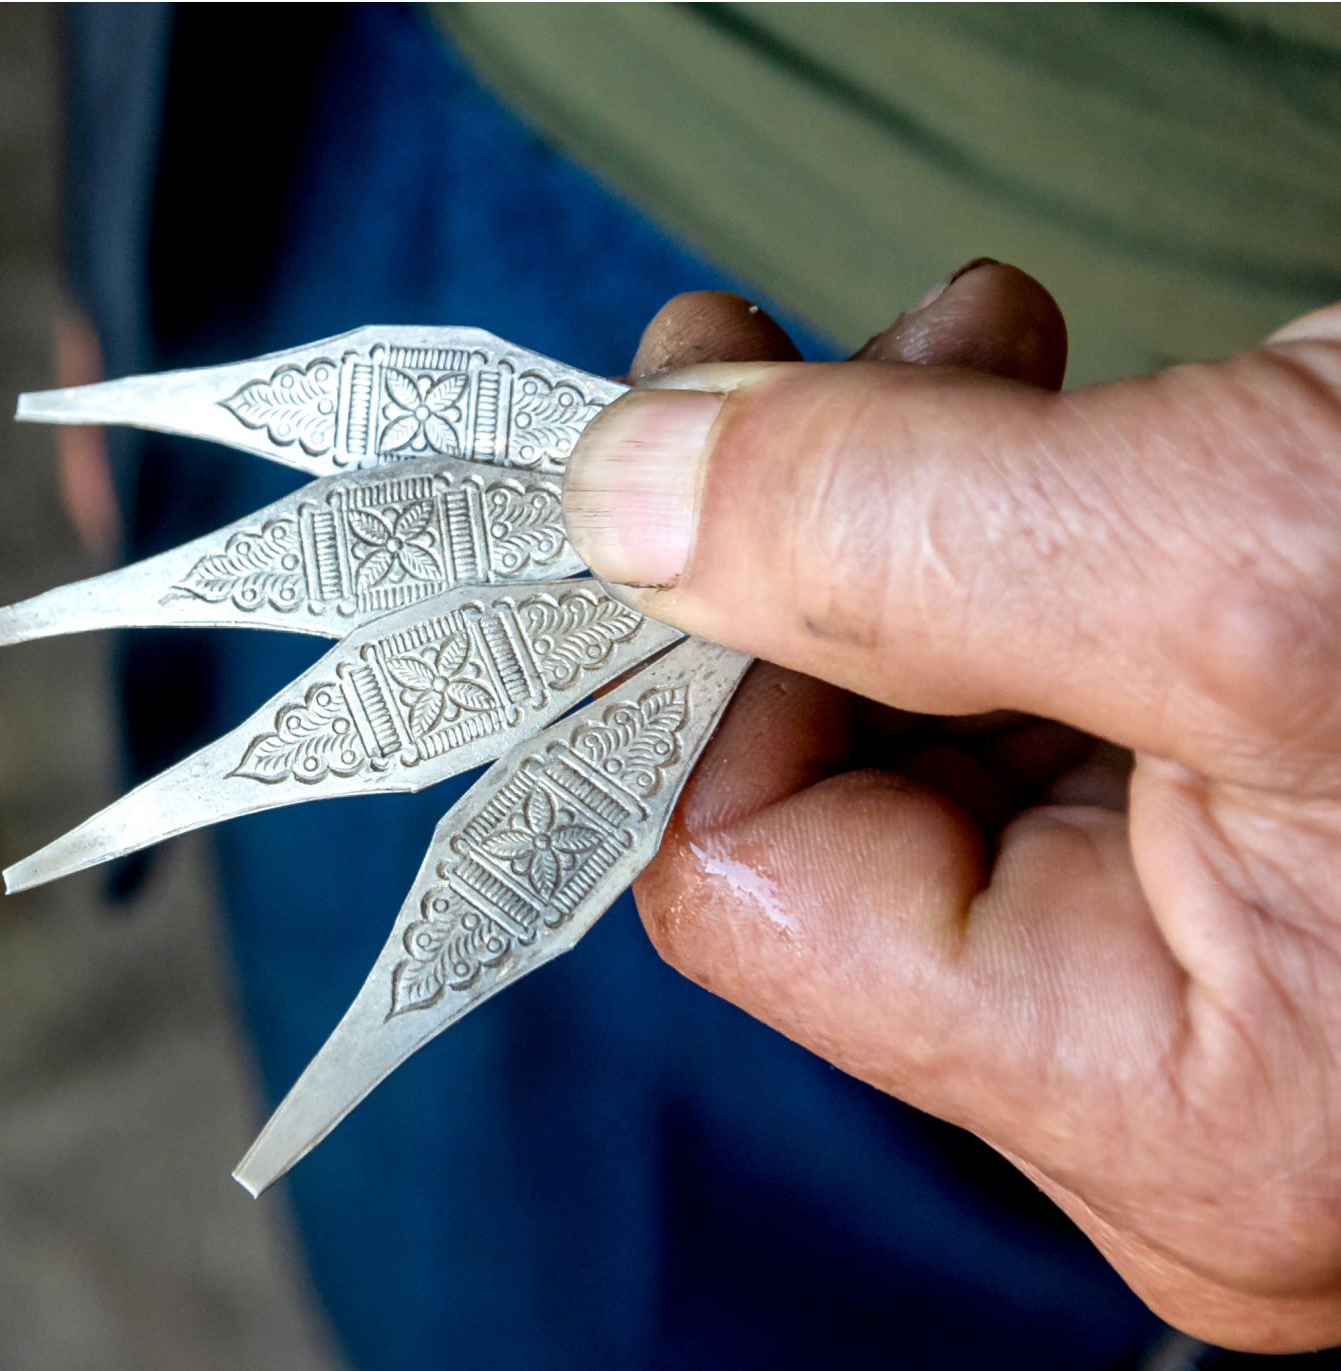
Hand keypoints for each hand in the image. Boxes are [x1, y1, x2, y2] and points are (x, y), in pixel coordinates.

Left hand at [563, 264, 1340, 1351]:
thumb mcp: (1260, 554)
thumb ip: (902, 538)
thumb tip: (624, 504)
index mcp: (1176, 1109)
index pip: (754, 887)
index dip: (706, 659)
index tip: (712, 455)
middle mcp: (1188, 1102)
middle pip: (835, 816)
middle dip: (815, 563)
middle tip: (854, 358)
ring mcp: (1241, 1004)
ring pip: (933, 755)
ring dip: (917, 532)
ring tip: (987, 357)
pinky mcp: (1283, 895)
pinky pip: (1050, 735)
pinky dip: (1017, 564)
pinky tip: (1068, 429)